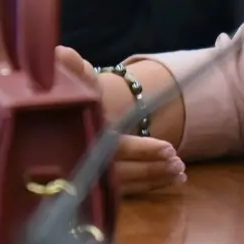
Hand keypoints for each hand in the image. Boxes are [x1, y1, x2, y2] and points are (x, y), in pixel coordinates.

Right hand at [53, 47, 187, 195]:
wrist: (67, 121)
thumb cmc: (79, 98)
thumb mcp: (79, 81)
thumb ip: (75, 70)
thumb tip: (62, 53)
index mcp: (81, 138)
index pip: (113, 148)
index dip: (141, 149)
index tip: (169, 147)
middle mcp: (83, 163)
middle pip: (121, 171)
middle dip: (151, 168)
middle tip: (178, 163)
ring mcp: (90, 179)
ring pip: (126, 184)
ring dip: (155, 178)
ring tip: (181, 173)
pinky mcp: (99, 188)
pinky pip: (127, 191)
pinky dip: (151, 185)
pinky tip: (174, 181)